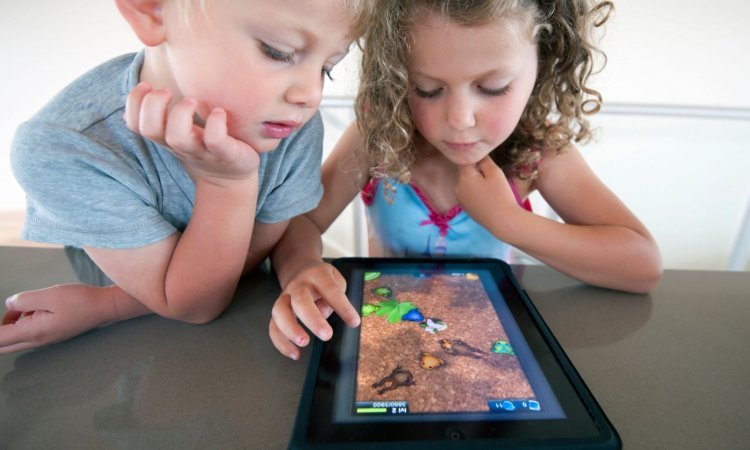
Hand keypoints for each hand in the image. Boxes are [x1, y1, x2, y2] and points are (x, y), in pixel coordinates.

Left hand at [0, 284, 119, 353]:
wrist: (105, 307)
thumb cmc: (81, 301)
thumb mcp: (50, 295)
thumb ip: (24, 300)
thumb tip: (9, 304)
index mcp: (34, 331)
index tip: (0, 317)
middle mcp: (37, 340)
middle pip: (2, 346)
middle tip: (8, 313)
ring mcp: (44, 339)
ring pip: (13, 339)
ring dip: (9, 324)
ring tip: (22, 305)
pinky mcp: (50, 334)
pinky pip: (26, 333)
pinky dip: (21, 322)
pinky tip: (32, 308)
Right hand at [125, 82, 260, 186]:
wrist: (233, 175)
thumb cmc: (206, 144)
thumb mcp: (183, 129)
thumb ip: (168, 112)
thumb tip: (147, 85)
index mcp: (166, 136)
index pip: (136, 124)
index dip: (134, 103)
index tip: (146, 84)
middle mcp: (180, 145)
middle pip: (150, 130)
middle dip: (152, 105)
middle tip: (167, 91)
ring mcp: (202, 151)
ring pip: (178, 138)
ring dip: (180, 114)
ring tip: (192, 100)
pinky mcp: (225, 154)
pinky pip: (215, 140)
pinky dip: (215, 123)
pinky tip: (220, 112)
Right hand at [269, 262, 359, 359]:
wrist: (299, 269)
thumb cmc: (323, 280)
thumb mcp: (336, 279)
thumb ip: (335, 295)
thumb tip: (323, 313)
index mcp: (317, 275)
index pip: (330, 290)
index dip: (342, 306)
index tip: (354, 322)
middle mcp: (298, 285)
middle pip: (300, 300)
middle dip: (312, 319)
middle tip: (326, 335)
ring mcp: (285, 297)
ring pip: (280, 311)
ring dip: (290, 329)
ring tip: (304, 343)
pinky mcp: (277, 311)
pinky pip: (273, 326)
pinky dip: (281, 342)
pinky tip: (295, 354)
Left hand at [455, 156, 518, 230]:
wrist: (502, 221)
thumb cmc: (500, 195)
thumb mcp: (494, 172)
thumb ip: (484, 160)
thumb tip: (477, 153)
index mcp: (463, 176)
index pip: (465, 159)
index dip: (477, 158)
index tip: (487, 162)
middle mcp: (457, 186)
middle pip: (464, 171)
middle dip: (475, 170)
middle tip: (491, 177)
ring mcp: (459, 198)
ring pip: (465, 182)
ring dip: (474, 181)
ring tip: (489, 188)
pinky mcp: (464, 207)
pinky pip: (467, 193)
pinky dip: (474, 191)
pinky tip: (486, 197)